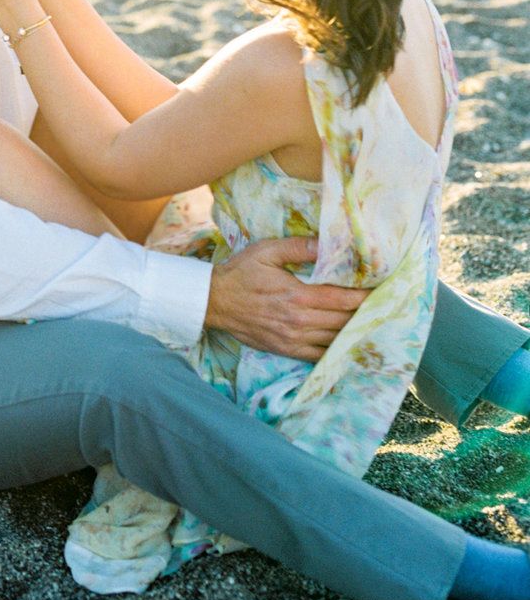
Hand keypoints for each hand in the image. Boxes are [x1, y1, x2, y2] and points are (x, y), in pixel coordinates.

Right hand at [204, 237, 369, 361]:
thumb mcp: (266, 251)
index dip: (365, 296)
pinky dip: (337, 351)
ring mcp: (293, 339)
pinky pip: (319, 356)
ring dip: (354, 333)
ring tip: (373, 325)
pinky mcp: (287, 350)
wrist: (214, 302)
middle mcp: (299, 321)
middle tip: (385, 307)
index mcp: (298, 295)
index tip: (383, 290)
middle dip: (366, 314)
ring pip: (335, 340)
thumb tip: (326, 243)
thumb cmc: (241, 273)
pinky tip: (348, 345)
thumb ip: (298, 246)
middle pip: (344, 321)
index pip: (343, 298)